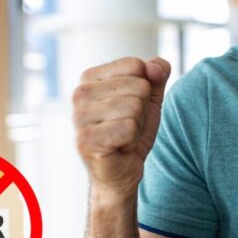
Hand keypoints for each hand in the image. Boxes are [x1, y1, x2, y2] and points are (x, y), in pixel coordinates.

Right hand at [72, 56, 171, 203]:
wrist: (122, 171)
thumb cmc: (132, 131)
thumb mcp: (150, 97)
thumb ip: (157, 73)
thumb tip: (156, 68)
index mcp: (90, 77)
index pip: (135, 65)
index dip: (144, 89)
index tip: (131, 108)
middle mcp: (79, 93)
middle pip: (138, 86)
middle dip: (143, 110)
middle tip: (128, 127)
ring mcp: (79, 117)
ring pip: (135, 107)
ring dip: (138, 126)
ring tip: (123, 137)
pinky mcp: (85, 140)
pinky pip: (129, 128)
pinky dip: (132, 141)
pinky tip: (119, 148)